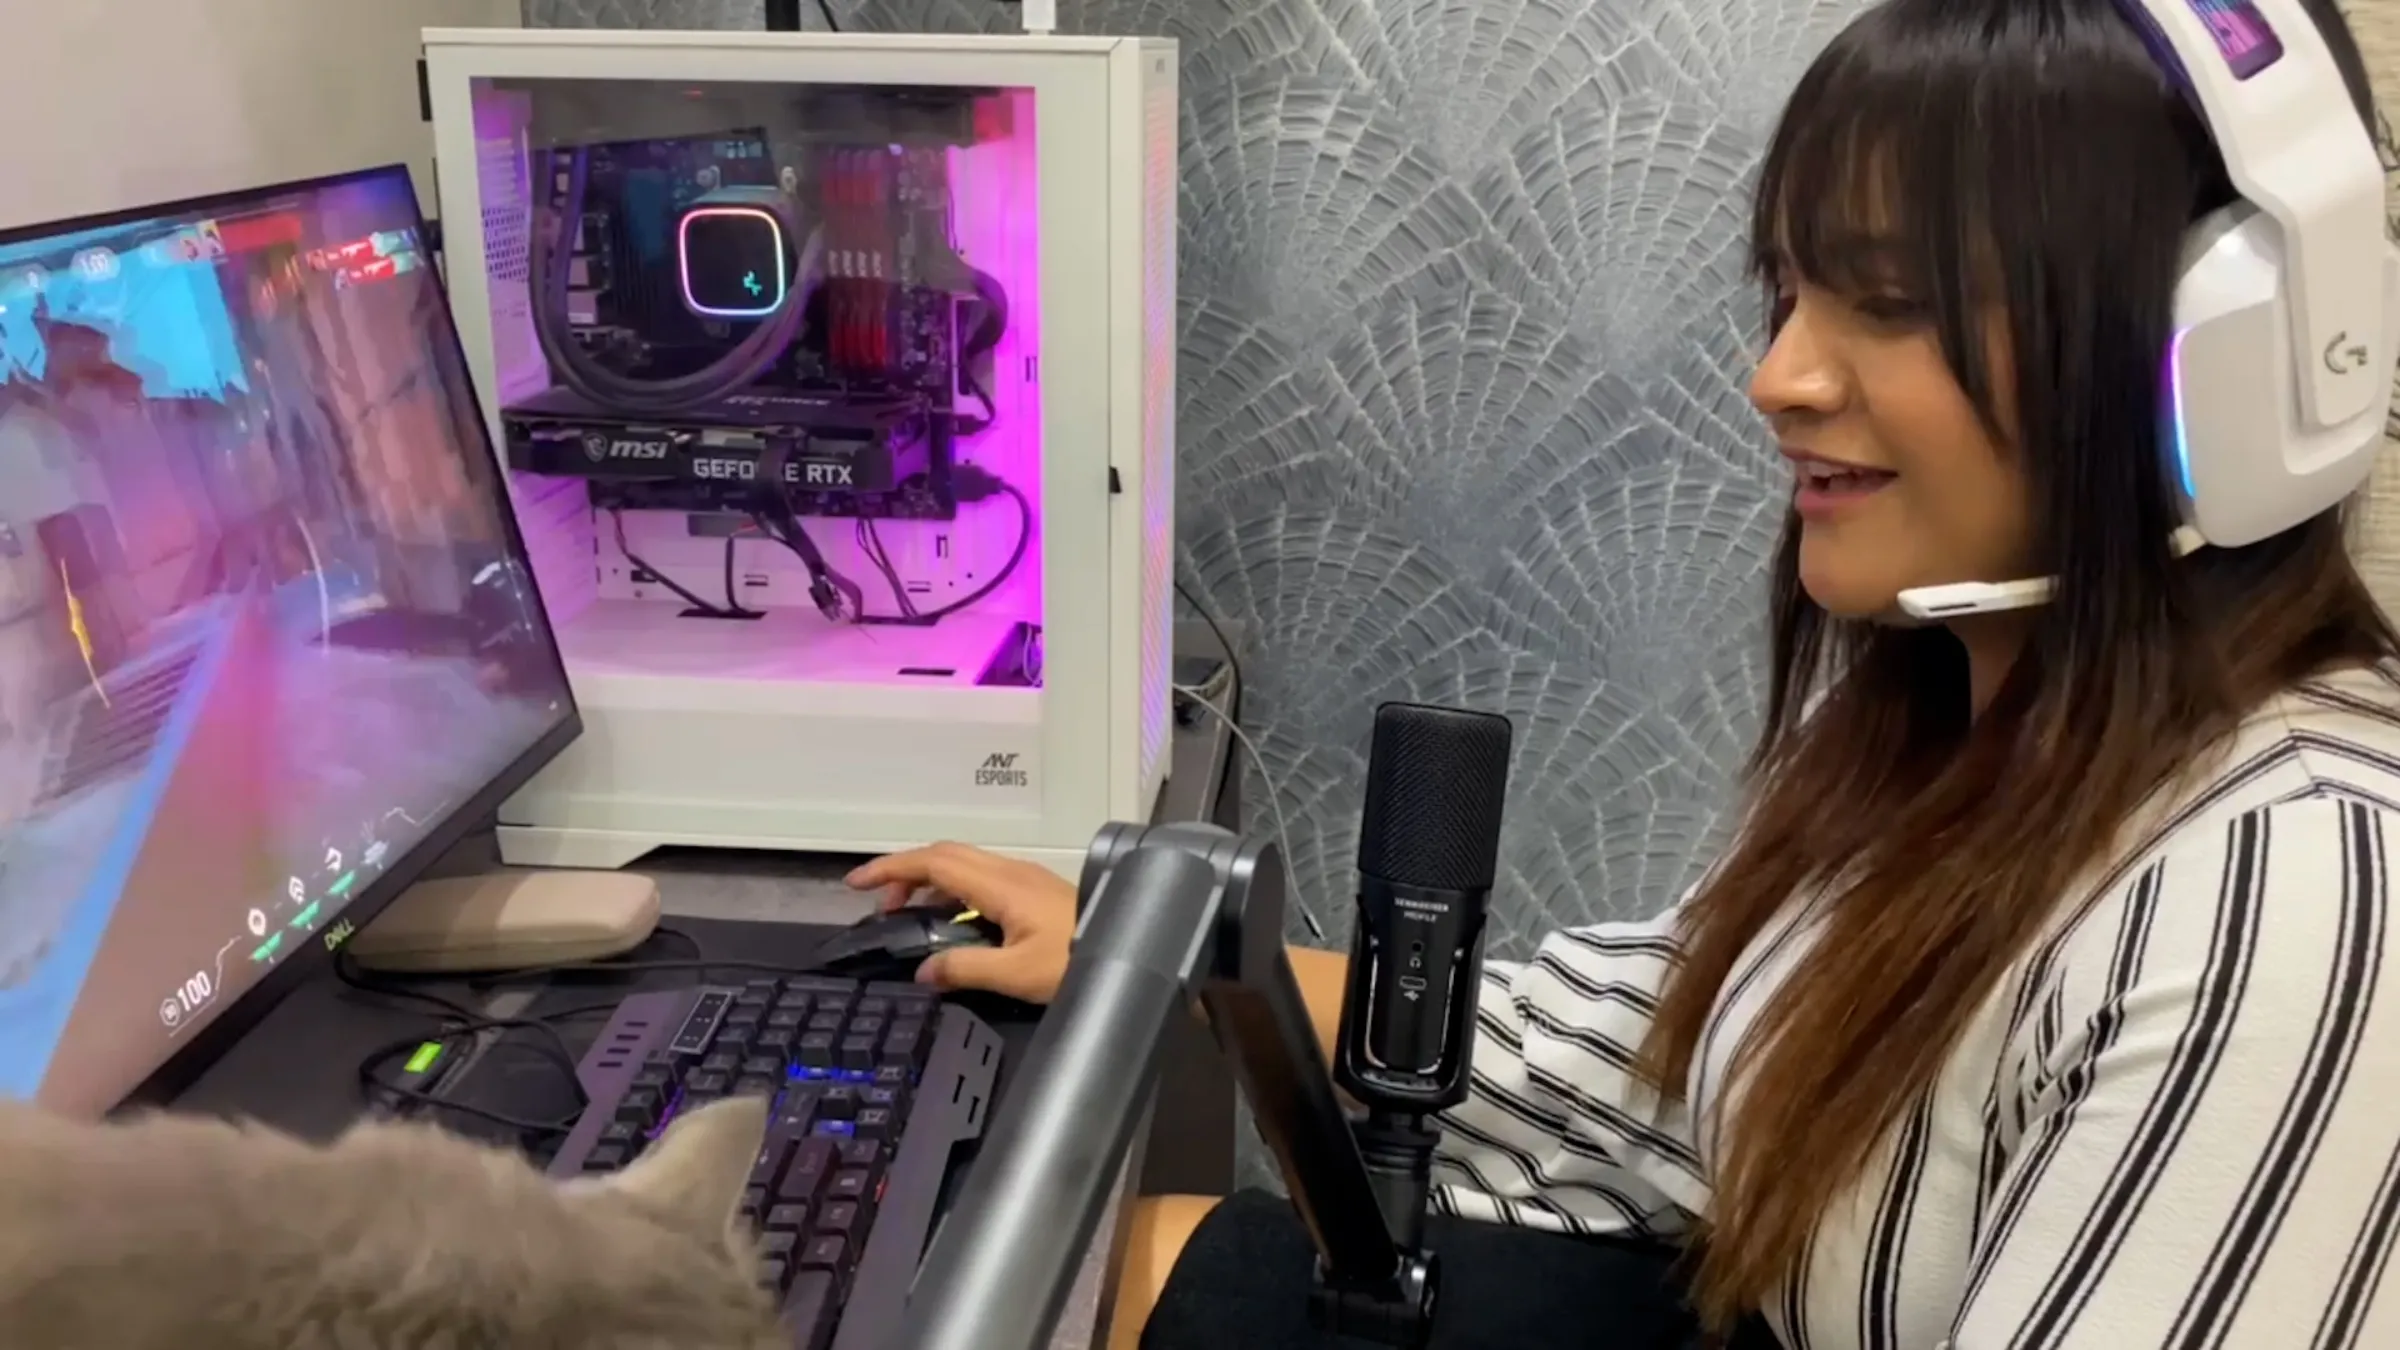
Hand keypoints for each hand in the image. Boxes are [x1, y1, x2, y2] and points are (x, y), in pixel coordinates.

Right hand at [846, 842, 1076, 1003]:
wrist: (1131, 950)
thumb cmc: (1077, 961)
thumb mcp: (1016, 974)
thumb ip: (965, 969)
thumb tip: (924, 972)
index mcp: (1000, 884)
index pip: (934, 863)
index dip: (891, 869)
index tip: (856, 884)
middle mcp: (1010, 872)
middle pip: (946, 856)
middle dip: (906, 872)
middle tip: (880, 904)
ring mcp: (1025, 879)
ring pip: (965, 866)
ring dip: (931, 883)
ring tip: (910, 917)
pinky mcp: (1036, 892)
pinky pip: (982, 881)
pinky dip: (954, 894)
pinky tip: (953, 925)